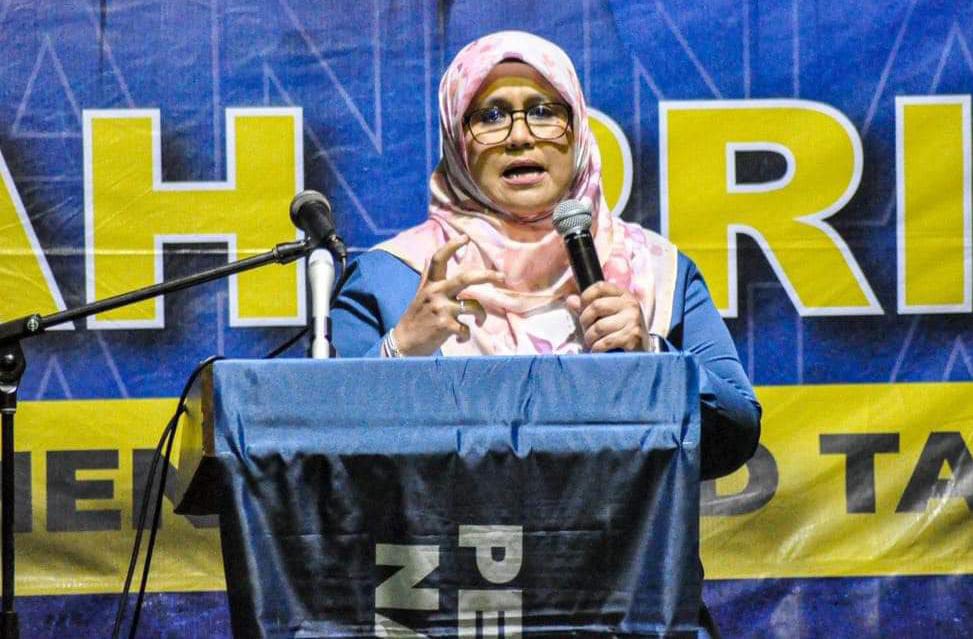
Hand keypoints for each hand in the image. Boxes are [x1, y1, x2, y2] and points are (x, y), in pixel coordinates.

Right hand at [393, 235, 503, 355]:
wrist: (404, 343)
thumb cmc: (415, 318)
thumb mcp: (420, 294)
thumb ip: (426, 276)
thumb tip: (429, 257)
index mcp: (431, 285)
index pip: (439, 259)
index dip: (452, 246)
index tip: (465, 237)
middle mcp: (436, 293)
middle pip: (466, 278)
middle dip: (486, 276)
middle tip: (502, 277)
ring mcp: (441, 310)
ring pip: (474, 306)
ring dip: (481, 315)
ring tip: (479, 321)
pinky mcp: (445, 326)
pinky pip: (467, 329)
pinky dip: (466, 335)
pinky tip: (460, 338)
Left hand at [566, 282, 648, 351]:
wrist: (641, 347)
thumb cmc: (620, 328)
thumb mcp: (606, 313)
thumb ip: (587, 306)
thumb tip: (570, 300)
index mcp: (623, 294)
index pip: (600, 286)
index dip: (585, 296)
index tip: (581, 307)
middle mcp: (630, 305)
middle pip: (597, 306)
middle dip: (585, 319)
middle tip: (585, 328)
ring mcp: (632, 321)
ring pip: (599, 326)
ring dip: (589, 337)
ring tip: (590, 341)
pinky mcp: (632, 338)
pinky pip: (605, 342)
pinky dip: (596, 348)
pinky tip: (597, 349)